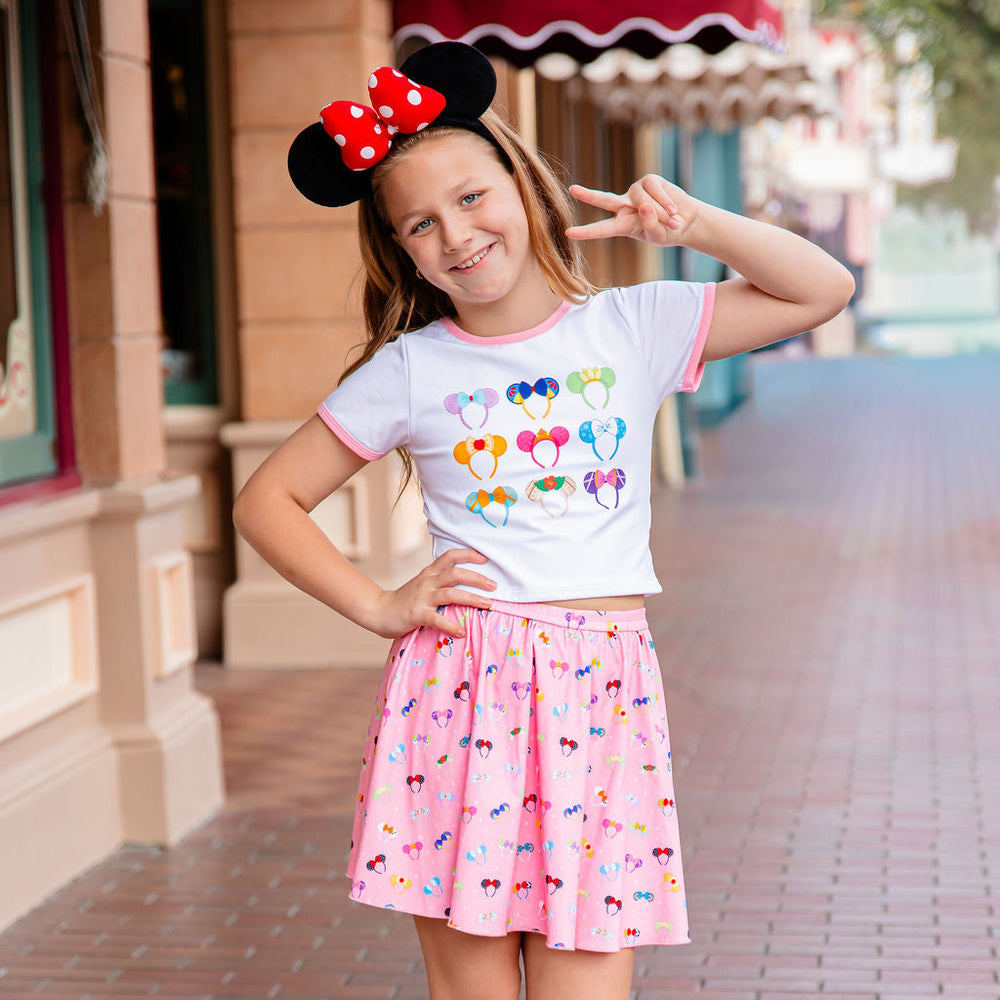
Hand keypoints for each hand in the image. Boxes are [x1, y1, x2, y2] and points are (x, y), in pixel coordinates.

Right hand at [367, 548, 496, 638]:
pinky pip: (437, 619)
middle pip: (455, 573)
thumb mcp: (423, 584)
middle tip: (494, 586)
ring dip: (472, 599)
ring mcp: (422, 597)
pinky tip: (462, 633)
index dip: (469, 554)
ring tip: (488, 605)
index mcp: (430, 572)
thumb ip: (440, 581)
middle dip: (478, 578)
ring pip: (451, 594)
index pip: (450, 556)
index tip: (486, 558)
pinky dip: (451, 626)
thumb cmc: (406, 599)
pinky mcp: (417, 614)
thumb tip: (467, 582)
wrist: (379, 611)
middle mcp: (427, 581)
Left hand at [566, 174, 701, 246]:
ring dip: (660, 213)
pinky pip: (655, 190)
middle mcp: (625, 206)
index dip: (586, 232)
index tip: (568, 233)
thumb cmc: (669, 232)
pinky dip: (666, 202)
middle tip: (572, 190)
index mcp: (622, 225)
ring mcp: (636, 192)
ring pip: (642, 200)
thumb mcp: (658, 236)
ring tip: (671, 221)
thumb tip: (644, 207)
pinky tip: (674, 210)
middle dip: (588, 195)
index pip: (601, 229)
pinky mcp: (649, 181)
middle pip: (604, 200)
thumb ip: (649, 225)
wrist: (686, 220)